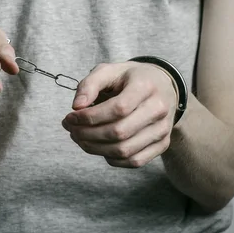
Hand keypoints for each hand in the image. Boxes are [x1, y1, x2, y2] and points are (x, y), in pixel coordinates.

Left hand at [62, 62, 176, 167]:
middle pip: (119, 132)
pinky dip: (111, 158)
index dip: (90, 117)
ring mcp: (162, 129)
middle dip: (88, 134)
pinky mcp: (163, 145)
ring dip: (95, 148)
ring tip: (80, 138)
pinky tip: (99, 146)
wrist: (163, 86)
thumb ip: (90, 84)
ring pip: (125, 150)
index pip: (118, 108)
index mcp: (145, 86)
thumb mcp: (109, 71)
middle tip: (71, 129)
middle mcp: (158, 109)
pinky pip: (134, 161)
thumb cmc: (130, 78)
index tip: (70, 117)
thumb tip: (76, 106)